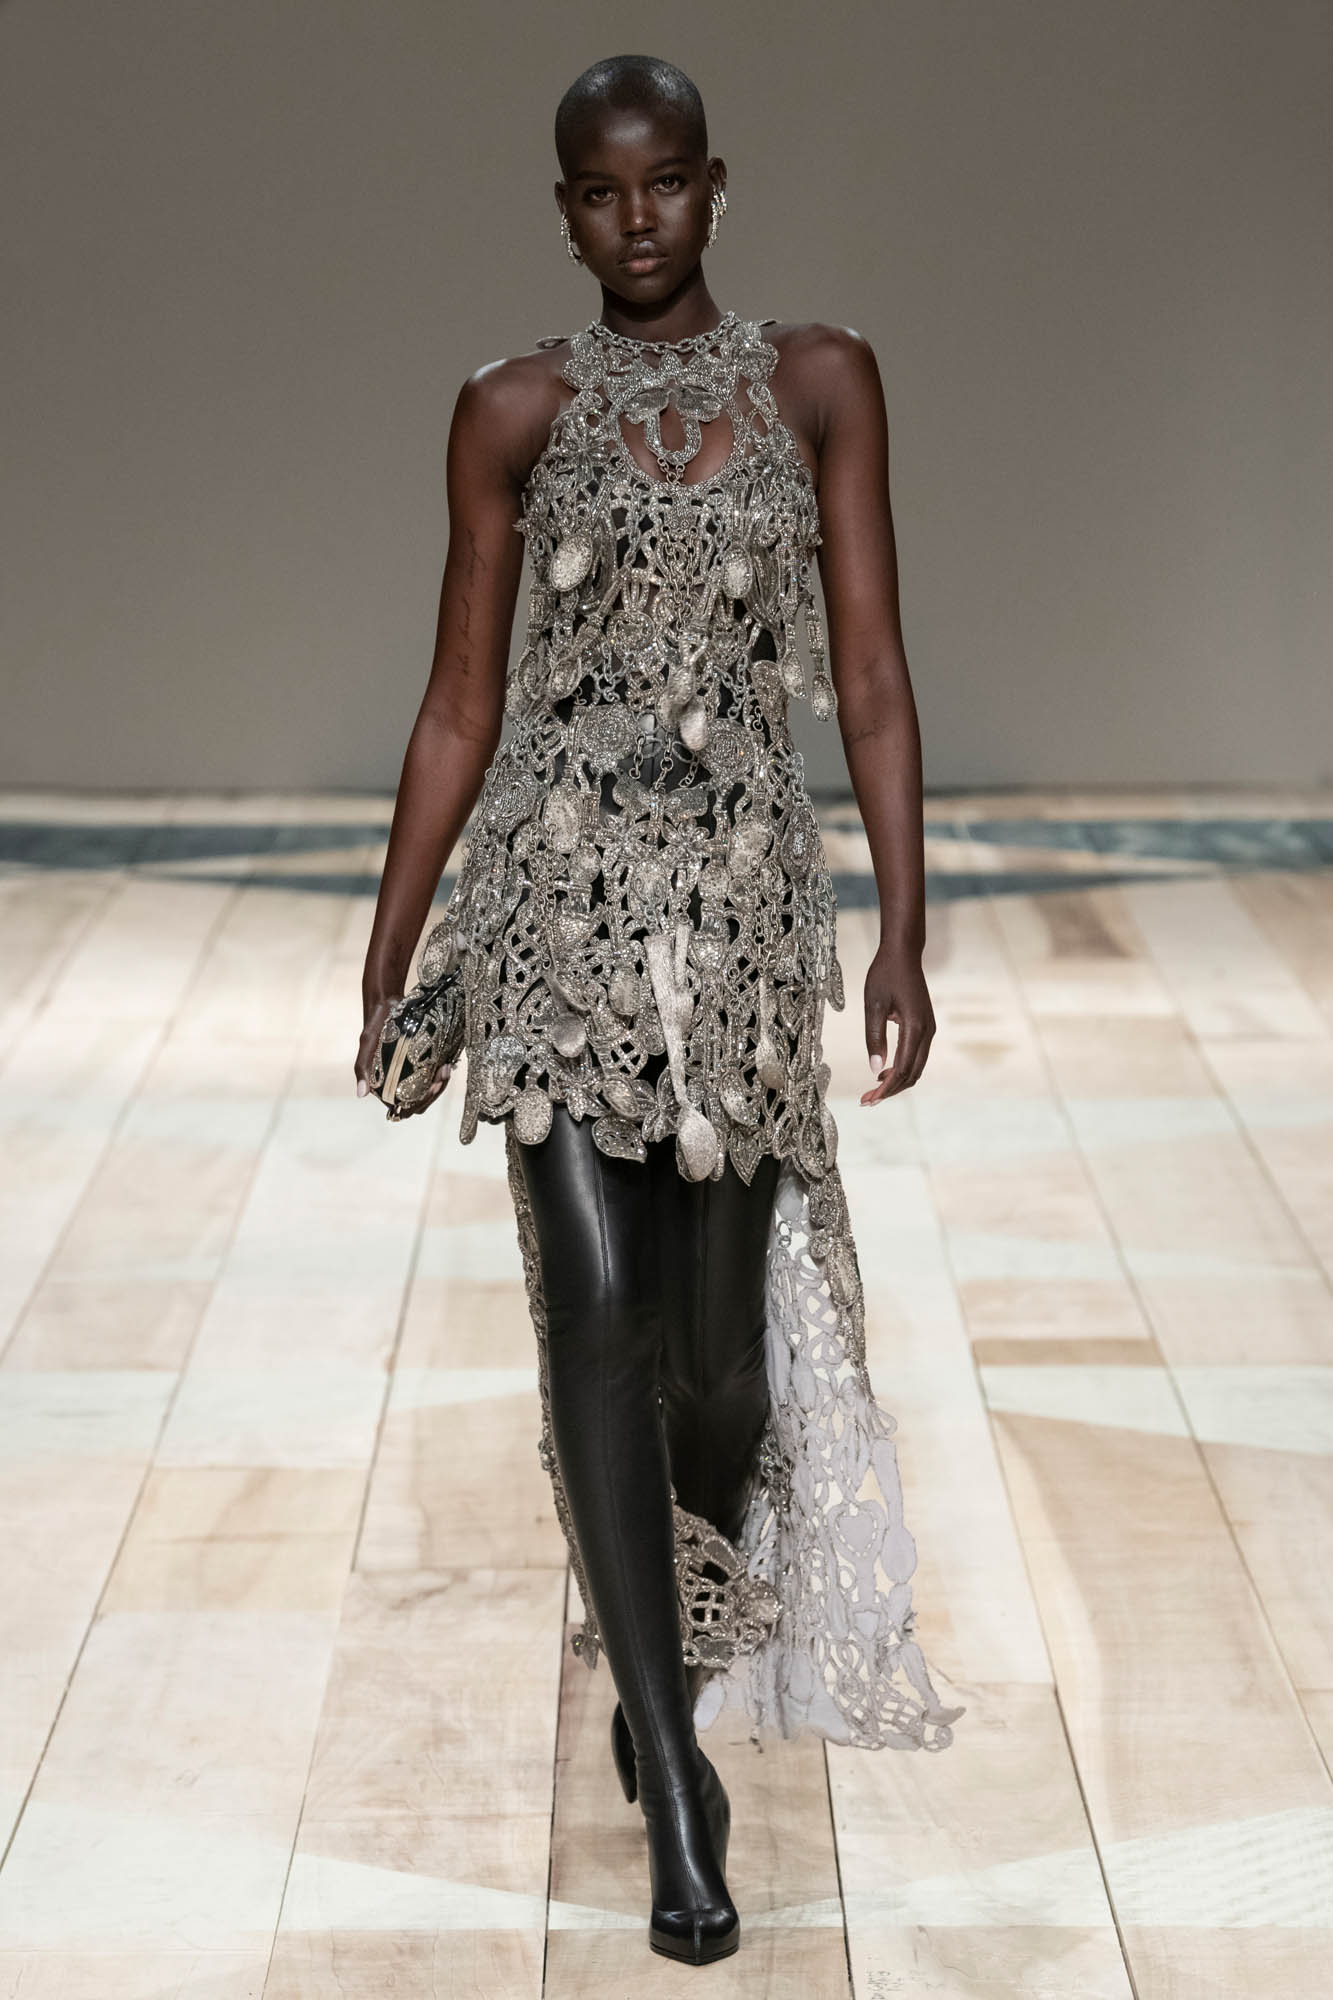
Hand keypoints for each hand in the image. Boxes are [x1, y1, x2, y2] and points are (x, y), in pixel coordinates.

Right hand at [354, 996, 456, 1118]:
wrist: (387, 1004)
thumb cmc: (374, 1024)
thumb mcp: (367, 1043)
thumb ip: (362, 1067)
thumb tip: (362, 1095)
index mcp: (383, 1086)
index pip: (403, 1108)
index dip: (419, 1104)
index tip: (430, 1088)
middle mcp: (397, 1083)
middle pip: (420, 1103)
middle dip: (434, 1094)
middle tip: (442, 1075)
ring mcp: (411, 1075)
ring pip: (429, 1092)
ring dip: (440, 1084)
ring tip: (446, 1069)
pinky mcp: (421, 1064)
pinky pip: (433, 1077)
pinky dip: (441, 1075)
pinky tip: (447, 1064)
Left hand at [860, 944, 934, 1103]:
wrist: (902, 954)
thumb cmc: (885, 975)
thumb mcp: (872, 1006)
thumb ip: (874, 1038)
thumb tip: (875, 1069)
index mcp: (915, 1027)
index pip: (903, 1069)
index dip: (886, 1089)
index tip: (869, 1100)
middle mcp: (927, 1032)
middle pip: (913, 1074)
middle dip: (891, 1090)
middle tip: (867, 1100)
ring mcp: (929, 1029)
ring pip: (916, 1067)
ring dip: (897, 1081)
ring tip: (873, 1089)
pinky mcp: (925, 1026)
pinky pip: (916, 1055)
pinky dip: (902, 1068)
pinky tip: (883, 1071)